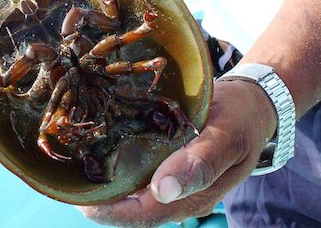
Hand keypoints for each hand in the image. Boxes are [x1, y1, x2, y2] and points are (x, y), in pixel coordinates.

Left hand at [78, 80, 276, 226]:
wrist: (251, 107)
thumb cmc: (239, 118)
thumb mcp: (226, 135)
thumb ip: (200, 164)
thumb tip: (162, 190)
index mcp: (194, 195)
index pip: (143, 214)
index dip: (109, 209)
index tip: (79, 196)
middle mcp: (181, 197)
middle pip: (132, 210)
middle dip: (100, 200)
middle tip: (69, 177)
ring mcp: (176, 186)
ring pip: (133, 197)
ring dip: (106, 187)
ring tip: (78, 167)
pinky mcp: (170, 170)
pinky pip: (139, 180)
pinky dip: (118, 171)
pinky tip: (101, 155)